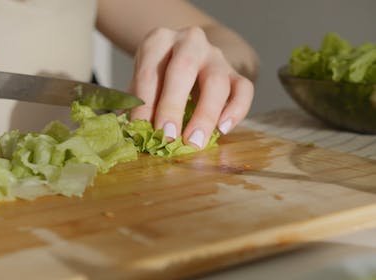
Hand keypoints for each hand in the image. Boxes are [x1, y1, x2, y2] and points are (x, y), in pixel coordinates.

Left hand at [129, 26, 253, 148]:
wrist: (186, 57)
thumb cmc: (158, 76)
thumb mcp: (142, 82)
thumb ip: (138, 104)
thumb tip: (132, 134)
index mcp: (159, 41)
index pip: (150, 71)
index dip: (145, 102)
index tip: (141, 129)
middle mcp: (189, 42)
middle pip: (184, 69)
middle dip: (173, 106)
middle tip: (167, 136)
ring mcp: (215, 56)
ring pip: (216, 80)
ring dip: (205, 114)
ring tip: (195, 141)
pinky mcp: (236, 71)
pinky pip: (244, 88)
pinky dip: (236, 110)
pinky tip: (223, 129)